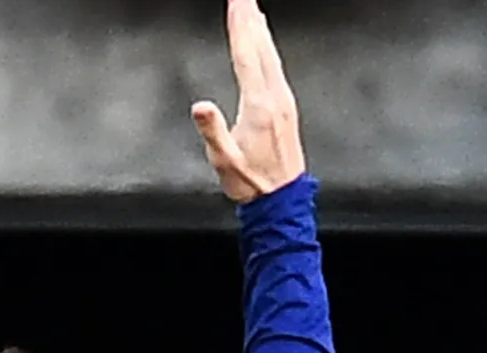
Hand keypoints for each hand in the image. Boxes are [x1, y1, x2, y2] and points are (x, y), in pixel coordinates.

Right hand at [192, 0, 306, 202]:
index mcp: (259, 106)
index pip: (246, 56)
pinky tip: (265, 45)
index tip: (236, 3)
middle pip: (261, 48)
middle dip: (250, 19)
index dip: (240, 27)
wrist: (282, 200)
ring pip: (271, 55)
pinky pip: (276, 66)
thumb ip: (212, 131)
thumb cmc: (252, 182)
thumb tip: (200, 107)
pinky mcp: (287, 107)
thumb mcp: (224, 160)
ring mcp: (284, 101)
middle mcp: (276, 98)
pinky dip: (268, 48)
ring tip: (253, 9)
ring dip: (260, 30)